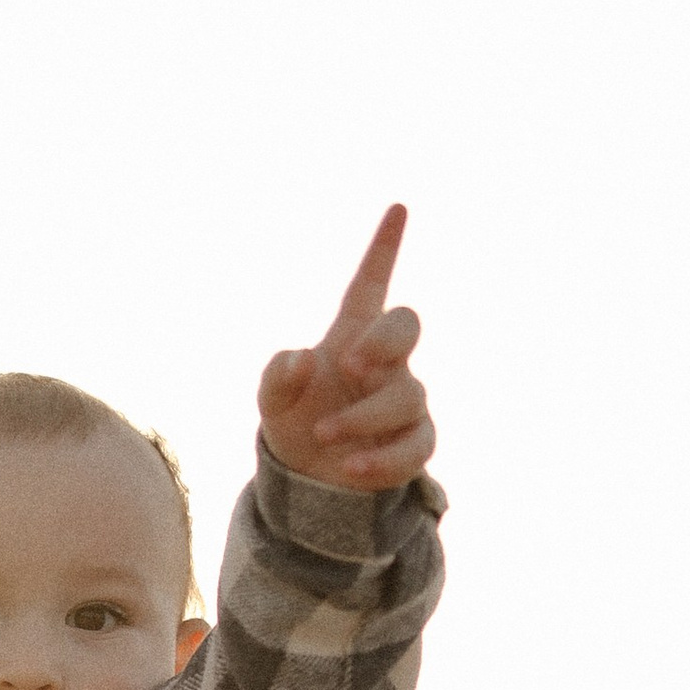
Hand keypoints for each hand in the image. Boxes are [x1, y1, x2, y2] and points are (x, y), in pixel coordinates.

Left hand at [257, 202, 435, 490]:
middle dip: (384, 339)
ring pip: (409, 395)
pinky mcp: (415, 442)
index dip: (383, 249)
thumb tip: (302, 360)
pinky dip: (383, 459)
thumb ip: (276, 376)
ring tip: (324, 434)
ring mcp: (404, 401)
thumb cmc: (295, 423)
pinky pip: (417, 447)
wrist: (309, 481)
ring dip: (363, 417)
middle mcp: (384, 363)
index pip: (370, 285)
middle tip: (351, 364)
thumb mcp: (272, 400)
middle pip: (407, 326)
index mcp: (351, 337)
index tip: (397, 209)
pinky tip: (350, 467)